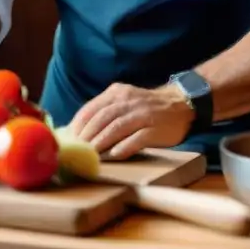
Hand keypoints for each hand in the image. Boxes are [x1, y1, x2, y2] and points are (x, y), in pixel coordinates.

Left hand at [69, 83, 194, 159]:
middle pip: (101, 118)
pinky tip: (114, 155)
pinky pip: (137, 138)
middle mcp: (128, 101)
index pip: (91, 108)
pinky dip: (124, 147)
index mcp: (117, 93)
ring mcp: (142, 114)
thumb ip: (105, 111)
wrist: (180, 103)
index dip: (78, 125)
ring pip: (116, 128)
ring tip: (90, 155)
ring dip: (100, 142)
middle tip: (76, 150)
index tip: (69, 139)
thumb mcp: (124, 100)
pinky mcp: (155, 128)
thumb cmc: (146, 107)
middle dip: (86, 136)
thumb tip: (78, 130)